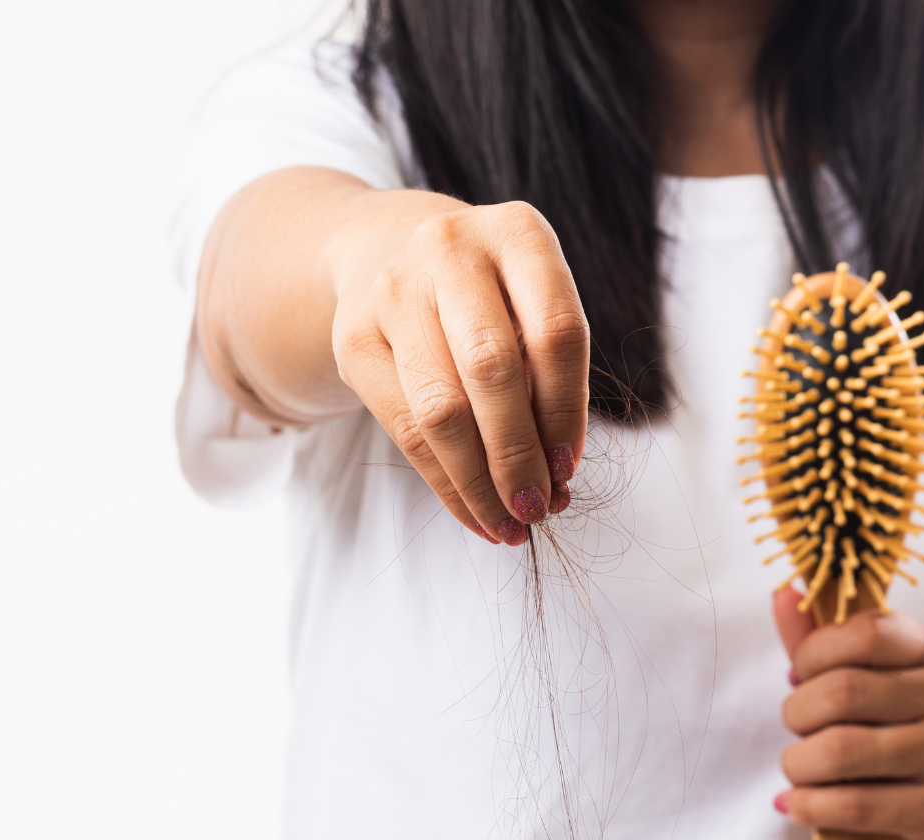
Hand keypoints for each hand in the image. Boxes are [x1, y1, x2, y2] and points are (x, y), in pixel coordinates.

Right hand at [329, 198, 589, 544]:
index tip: (569, 470)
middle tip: (537, 508)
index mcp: (518, 232)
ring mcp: (394, 289)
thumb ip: (550, 374)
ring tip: (506, 522)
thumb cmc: (489, 298)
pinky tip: (471, 510)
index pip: (555, 331)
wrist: (391, 254)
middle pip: (491, 369)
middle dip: (518, 454)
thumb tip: (556, 476)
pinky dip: (443, 482)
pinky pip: (402, 427)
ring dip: (478, 480)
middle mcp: (451, 247)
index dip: (566, 411)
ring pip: (440, 407)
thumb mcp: (531, 307)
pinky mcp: (354, 335)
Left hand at [770, 588, 923, 839]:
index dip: (814, 652)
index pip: (866, 632)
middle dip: (797, 713)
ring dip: (798, 763)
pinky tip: (796, 804)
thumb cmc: (900, 734)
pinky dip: (807, 806)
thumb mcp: (868, 681)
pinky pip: (853, 806)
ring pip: (842, 751)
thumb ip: (821, 642)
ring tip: (798, 768)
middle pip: (843, 692)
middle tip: (798, 729)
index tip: (799, 676)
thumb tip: (782, 594)